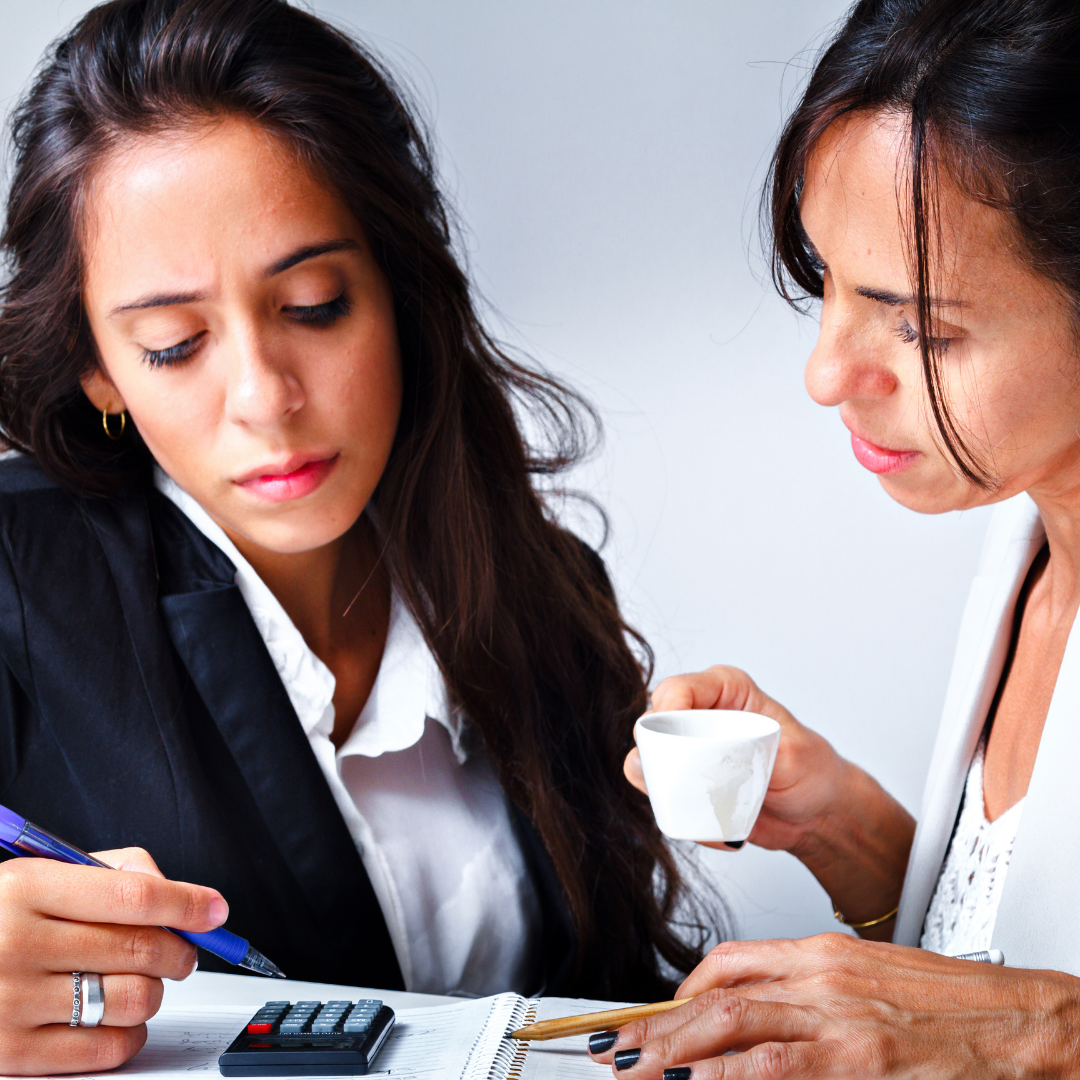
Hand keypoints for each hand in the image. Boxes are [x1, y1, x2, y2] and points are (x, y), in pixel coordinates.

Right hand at [0, 847, 226, 1074]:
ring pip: (133, 999)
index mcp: (26, 888)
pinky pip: (107, 1049)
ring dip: (156, 991)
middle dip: (182, 950)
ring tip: (143, 981)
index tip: (215, 909)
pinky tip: (117, 1017)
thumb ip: (108, 873)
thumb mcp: (35, 873)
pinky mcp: (11, 1055)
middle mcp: (16, 944)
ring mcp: (10, 1003)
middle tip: (185, 950)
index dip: (186, 902)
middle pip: (141, 949)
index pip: (132, 895)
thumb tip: (175, 894)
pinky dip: (130, 1033)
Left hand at [589, 934, 1079, 1079]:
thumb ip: (814, 993)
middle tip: (613, 1045)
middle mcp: (822, 976)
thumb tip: (756, 1019)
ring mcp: (839, 1017)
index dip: (681, 991)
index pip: (730, 961)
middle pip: (718, 991)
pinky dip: (728, 1075)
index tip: (652, 1016)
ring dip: (673, 1047)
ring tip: (630, 1067)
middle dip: (657, 1022)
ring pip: (733, 1021)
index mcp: (824, 953)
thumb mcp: (872, 983)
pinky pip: (778, 1065)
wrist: (1025, 1022)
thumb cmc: (956, 1006)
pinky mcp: (863, 1059)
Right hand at [624, 666, 849, 856]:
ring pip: (646, 765)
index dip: (666, 710)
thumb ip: (749, 746)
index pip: (676, 689)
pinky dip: (685, 817)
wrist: (816, 813)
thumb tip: (705, 757)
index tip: (675, 743)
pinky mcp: (685, 782)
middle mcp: (699, 715)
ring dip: (670, 793)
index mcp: (725, 690)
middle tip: (696, 786)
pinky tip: (720, 826)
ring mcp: (687, 750)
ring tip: (713, 810)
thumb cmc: (812, 770)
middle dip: (662, 760)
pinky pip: (663, 798)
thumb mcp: (791, 751)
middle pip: (651, 727)